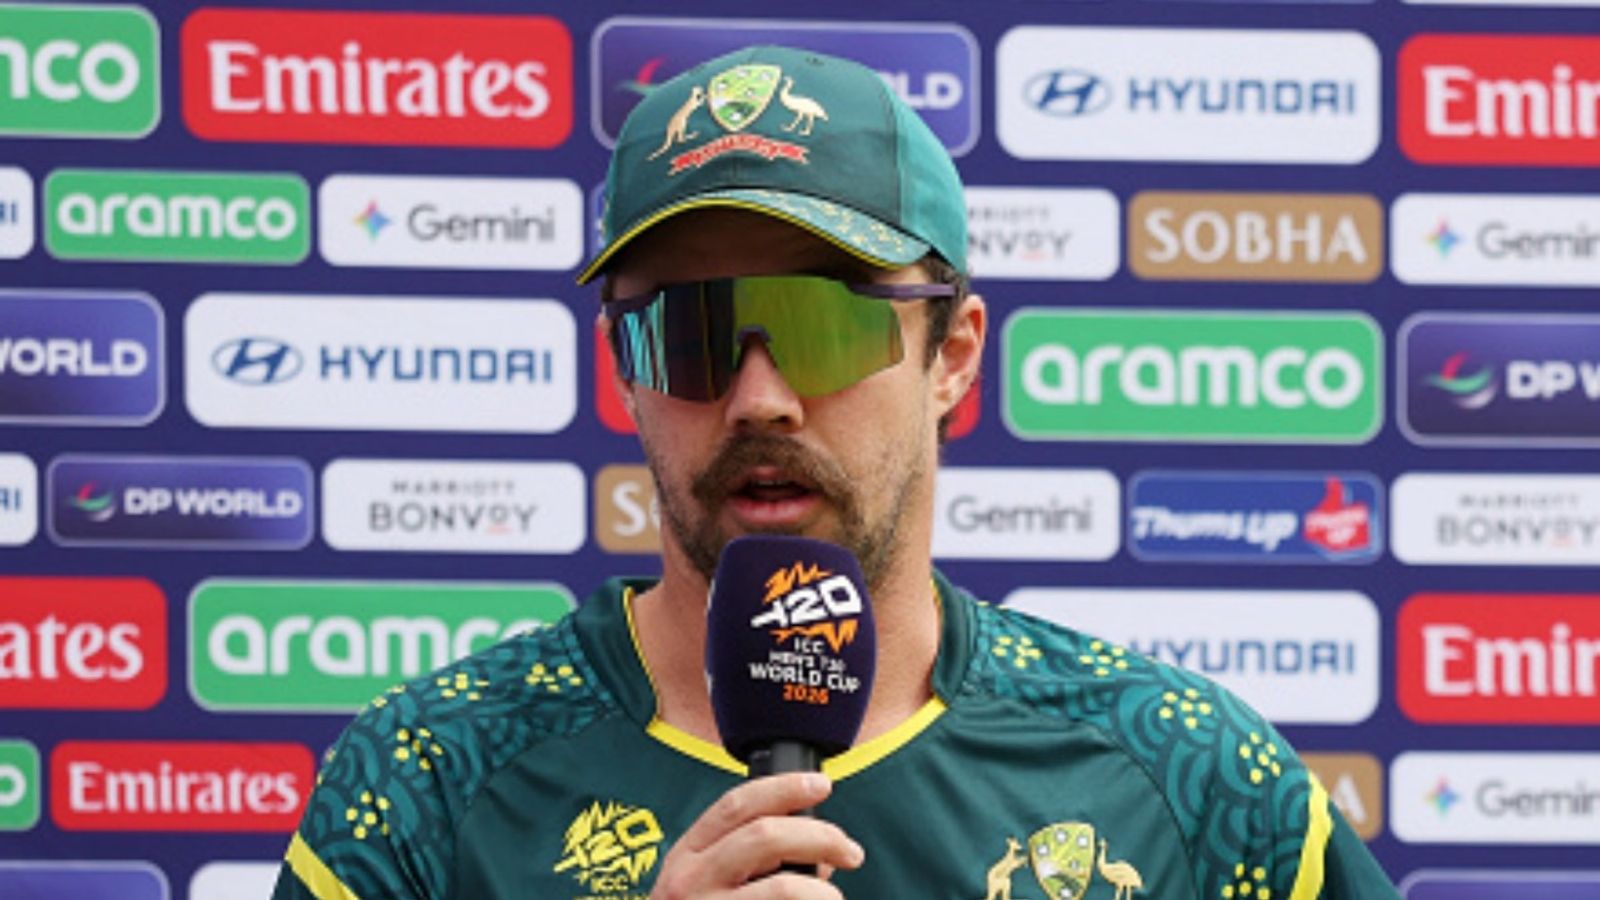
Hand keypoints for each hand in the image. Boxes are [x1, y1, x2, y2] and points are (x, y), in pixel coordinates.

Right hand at [650, 772, 865, 898]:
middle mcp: (689, 880)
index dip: (783, 788)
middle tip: (852, 851)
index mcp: (687, 854)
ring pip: (782, 888)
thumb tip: (821, 857)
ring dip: (821, 890)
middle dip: (820, 836)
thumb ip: (753, 861)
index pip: (736, 805)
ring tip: (833, 898)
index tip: (821, 784)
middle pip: (765, 836)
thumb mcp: (705, 883)